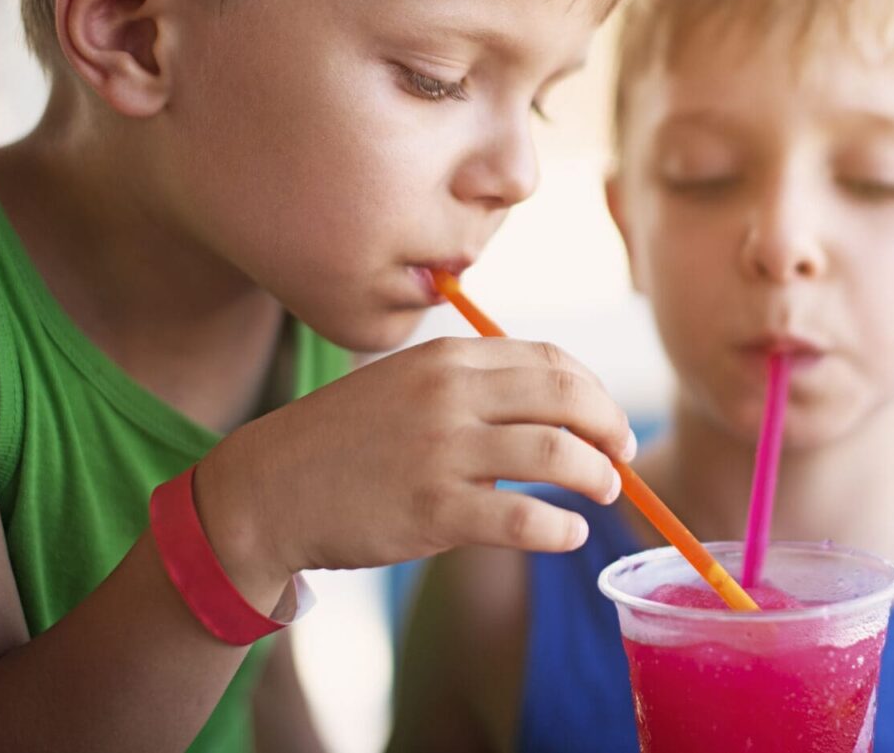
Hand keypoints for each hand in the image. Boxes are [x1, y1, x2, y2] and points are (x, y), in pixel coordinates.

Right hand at [194, 337, 634, 600]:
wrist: (269, 489)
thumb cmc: (347, 440)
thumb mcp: (407, 385)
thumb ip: (473, 385)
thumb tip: (558, 408)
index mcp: (448, 359)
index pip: (551, 361)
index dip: (595, 392)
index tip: (608, 421)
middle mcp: (449, 395)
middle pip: (566, 398)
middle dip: (609, 426)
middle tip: (624, 456)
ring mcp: (442, 452)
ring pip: (556, 454)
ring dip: (597, 475)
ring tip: (605, 492)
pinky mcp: (434, 510)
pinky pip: (523, 518)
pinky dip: (561, 527)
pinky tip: (569, 534)